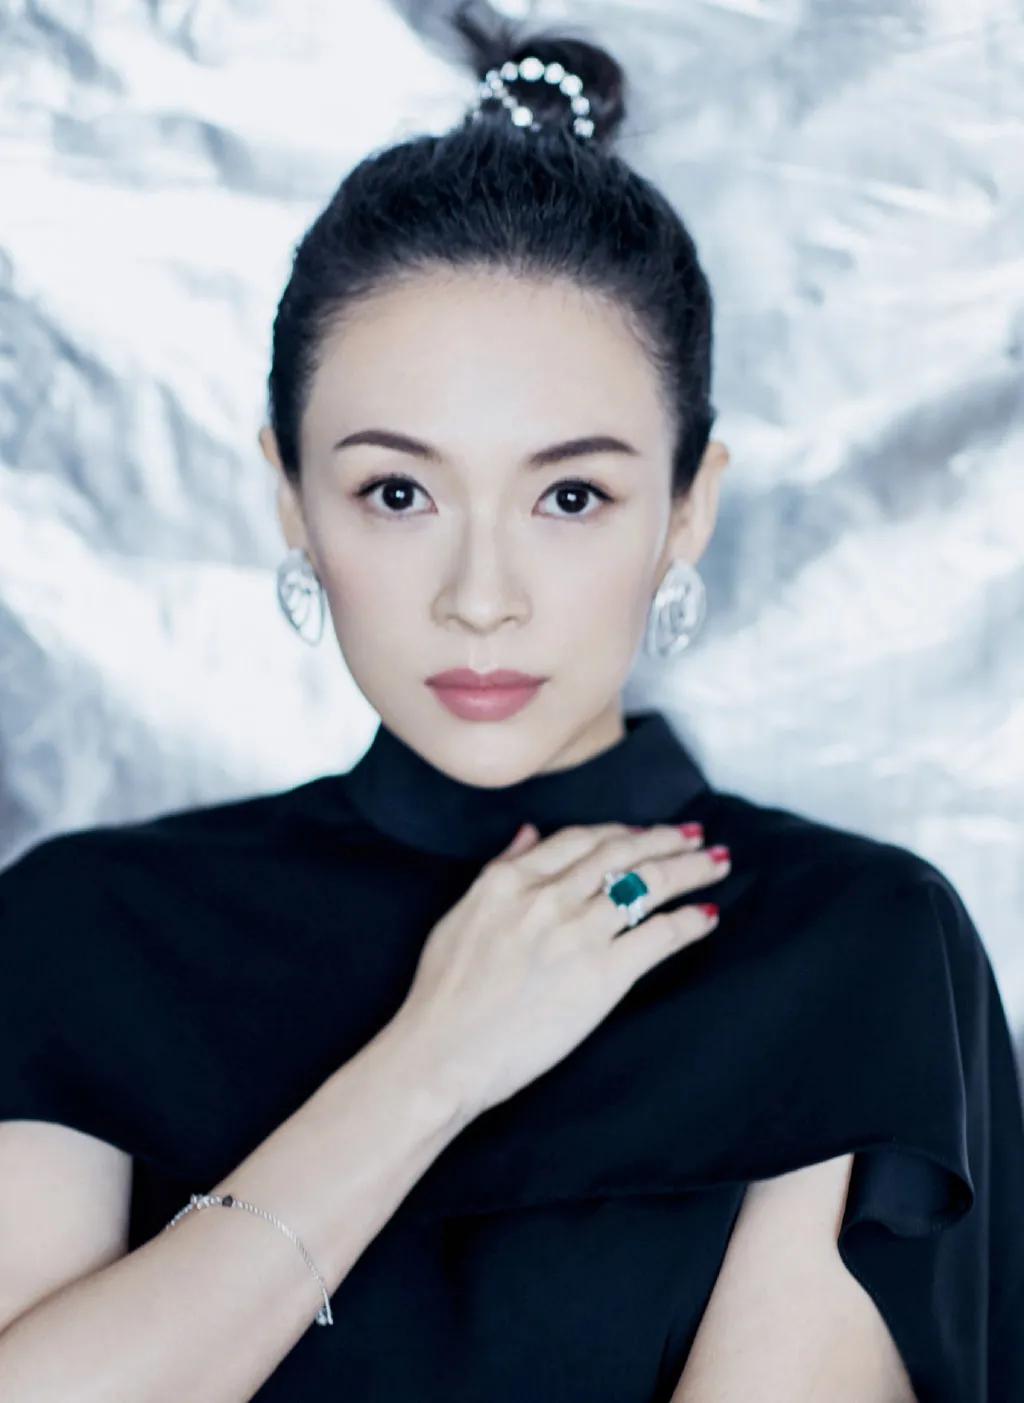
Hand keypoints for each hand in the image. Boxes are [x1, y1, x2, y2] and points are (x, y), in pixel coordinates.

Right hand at [393, 820, 728, 1118]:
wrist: (442, 1052)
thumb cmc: (442, 994)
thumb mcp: (460, 914)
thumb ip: (499, 869)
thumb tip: (527, 834)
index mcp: (510, 879)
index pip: (581, 839)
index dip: (622, 831)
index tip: (645, 832)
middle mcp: (549, 896)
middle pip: (622, 854)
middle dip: (666, 840)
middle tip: (697, 835)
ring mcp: (577, 934)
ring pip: (648, 885)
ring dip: (689, 871)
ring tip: (716, 864)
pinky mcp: (602, 976)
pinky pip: (658, 936)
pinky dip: (689, 922)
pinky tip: (707, 916)